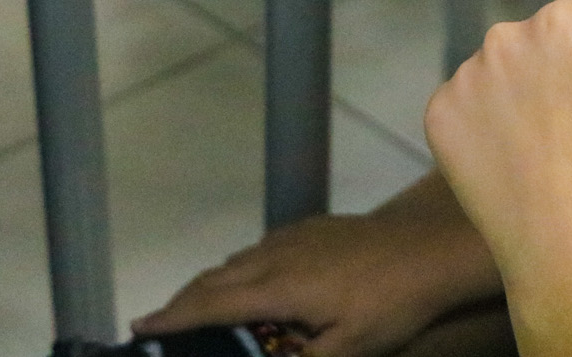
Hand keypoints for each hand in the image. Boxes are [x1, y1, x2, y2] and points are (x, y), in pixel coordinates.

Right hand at [134, 209, 487, 356]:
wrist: (431, 250)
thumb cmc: (391, 305)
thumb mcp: (347, 351)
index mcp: (278, 287)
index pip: (211, 304)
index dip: (173, 317)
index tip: (140, 325)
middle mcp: (278, 255)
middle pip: (215, 277)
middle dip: (183, 300)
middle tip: (160, 321)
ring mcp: (297, 236)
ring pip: (239, 259)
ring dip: (213, 283)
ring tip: (199, 306)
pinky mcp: (316, 227)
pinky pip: (263, 247)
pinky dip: (243, 267)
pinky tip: (253, 280)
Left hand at [425, 0, 571, 272]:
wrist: (570, 247)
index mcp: (562, 22)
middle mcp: (505, 37)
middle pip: (540, 36)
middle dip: (558, 66)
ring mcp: (466, 76)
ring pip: (502, 67)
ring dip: (519, 92)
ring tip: (544, 146)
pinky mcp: (440, 114)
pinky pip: (466, 102)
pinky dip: (483, 123)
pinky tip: (509, 157)